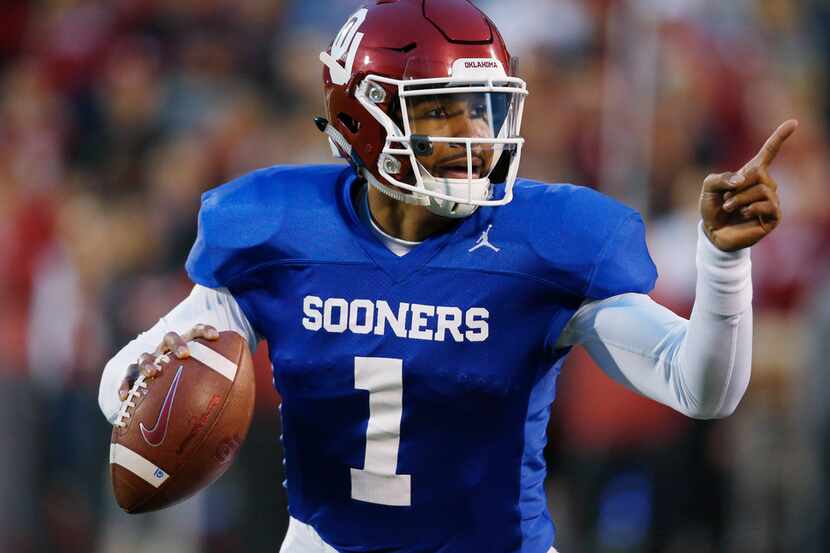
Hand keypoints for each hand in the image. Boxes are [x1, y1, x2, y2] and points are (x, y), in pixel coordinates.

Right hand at [118, 324, 218, 400]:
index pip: (195, 332)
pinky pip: (126, 379)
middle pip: (170, 339)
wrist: (164, 398)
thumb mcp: (209, 390)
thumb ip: (222, 395)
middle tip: (185, 354)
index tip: (215, 336)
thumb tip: (243, 417)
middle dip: (177, 343)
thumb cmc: (191, 392)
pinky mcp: (132, 377)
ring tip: (152, 373)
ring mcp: (148, 362)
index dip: (204, 331)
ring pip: (145, 356)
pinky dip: (125, 385)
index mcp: (187, 348)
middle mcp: (166, 352)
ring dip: (148, 362)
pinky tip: (124, 397)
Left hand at [700, 119, 797, 251]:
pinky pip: (767, 204)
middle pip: (758, 173)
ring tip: (730, 208)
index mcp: (752, 173)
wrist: (713, 233)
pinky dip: (749, 208)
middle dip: (736, 186)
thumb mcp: (708, 188)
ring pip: (761, 190)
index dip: (780, 137)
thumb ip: (720, 178)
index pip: (769, 152)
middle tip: (726, 199)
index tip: (793, 122)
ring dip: (739, 199)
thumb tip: (743, 180)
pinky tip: (743, 214)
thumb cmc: (713, 208)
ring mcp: (771, 200)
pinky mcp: (773, 216)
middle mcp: (765, 184)